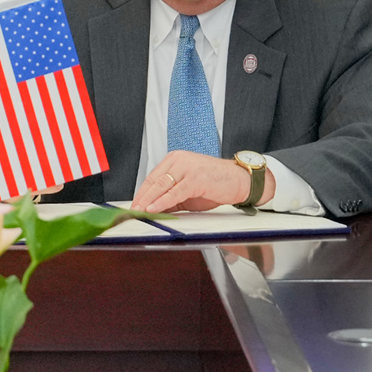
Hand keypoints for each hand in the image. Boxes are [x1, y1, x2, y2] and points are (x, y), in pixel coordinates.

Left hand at [129, 151, 263, 213]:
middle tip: (131, 211)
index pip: (152, 177)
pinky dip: (162, 202)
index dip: (141, 192)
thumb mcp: (188, 191)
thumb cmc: (216, 183)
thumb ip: (171, 197)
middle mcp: (179, 160)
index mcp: (175, 159)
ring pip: (161, 185)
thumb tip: (154, 208)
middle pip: (154, 181)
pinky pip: (174, 192)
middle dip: (141, 198)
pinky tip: (153, 208)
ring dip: (148, 200)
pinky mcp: (195, 178)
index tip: (133, 205)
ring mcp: (187, 168)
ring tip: (138, 211)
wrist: (240, 181)